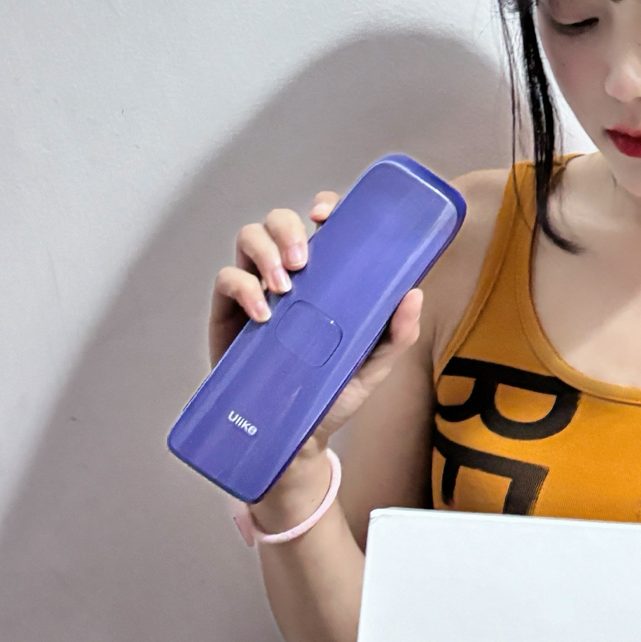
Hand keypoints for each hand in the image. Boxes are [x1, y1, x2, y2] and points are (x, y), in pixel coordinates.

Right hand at [207, 190, 423, 467]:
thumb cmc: (334, 392)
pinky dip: (242, 287)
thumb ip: (396, 333)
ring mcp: (257, 290)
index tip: (325, 214)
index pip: (321, 225)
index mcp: (326, 277)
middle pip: (279, 222)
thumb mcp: (373, 364)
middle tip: (301, 260)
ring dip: (264, 251)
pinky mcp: (230, 313)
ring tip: (283, 287)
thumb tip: (414, 294)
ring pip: (249, 238)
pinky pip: (226, 279)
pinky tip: (263, 313)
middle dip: (287, 228)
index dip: (321, 206)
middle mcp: (291, 275)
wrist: (297, 435)